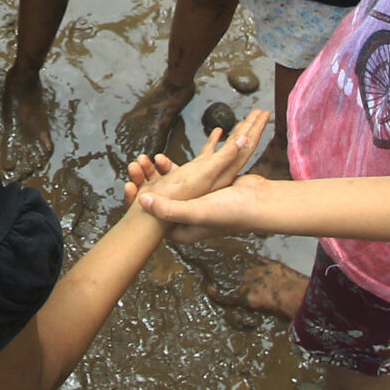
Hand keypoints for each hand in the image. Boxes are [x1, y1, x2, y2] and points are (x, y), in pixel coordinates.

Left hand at [135, 118, 279, 242]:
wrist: (260, 203)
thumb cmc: (230, 211)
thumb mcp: (196, 210)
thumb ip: (169, 209)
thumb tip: (141, 202)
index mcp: (181, 231)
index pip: (152, 218)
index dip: (138, 200)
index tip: (128, 185)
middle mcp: (186, 220)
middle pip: (159, 201)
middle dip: (146, 182)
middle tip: (137, 164)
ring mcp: (194, 206)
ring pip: (168, 188)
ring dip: (159, 173)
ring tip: (151, 158)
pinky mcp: (203, 193)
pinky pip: (181, 179)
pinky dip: (175, 167)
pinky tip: (164, 159)